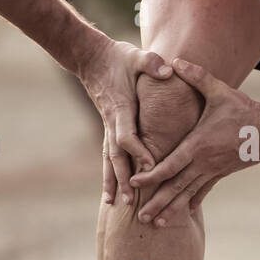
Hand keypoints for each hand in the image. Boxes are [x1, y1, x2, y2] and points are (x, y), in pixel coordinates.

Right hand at [74, 37, 173, 205]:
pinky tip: (108, 191)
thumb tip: (167, 70)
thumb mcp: (136, 56)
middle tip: (129, 200)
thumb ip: (151, 63)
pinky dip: (108, 173)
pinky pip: (108, 154)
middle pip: (116, 155)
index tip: (151, 165)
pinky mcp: (107, 127)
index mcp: (121, 107)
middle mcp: (111, 121)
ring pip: (108, 159)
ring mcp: (107, 126)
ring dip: (112, 181)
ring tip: (113, 204)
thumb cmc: (118, 57)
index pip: (127, 135)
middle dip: (123, 177)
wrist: (92, 57)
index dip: (138, 151)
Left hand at [129, 58, 259, 224]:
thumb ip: (196, 76)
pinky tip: (183, 215)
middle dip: (157, 203)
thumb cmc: (243, 108)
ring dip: (171, 210)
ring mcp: (213, 171)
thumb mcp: (219, 90)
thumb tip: (174, 61)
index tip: (135, 183)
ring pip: (187, 195)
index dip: (151, 176)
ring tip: (157, 225)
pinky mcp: (221, 174)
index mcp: (198, 145)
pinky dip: (191, 203)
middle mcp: (203, 163)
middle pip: (175, 187)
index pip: (169, 165)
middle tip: (141, 219)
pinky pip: (203, 191)